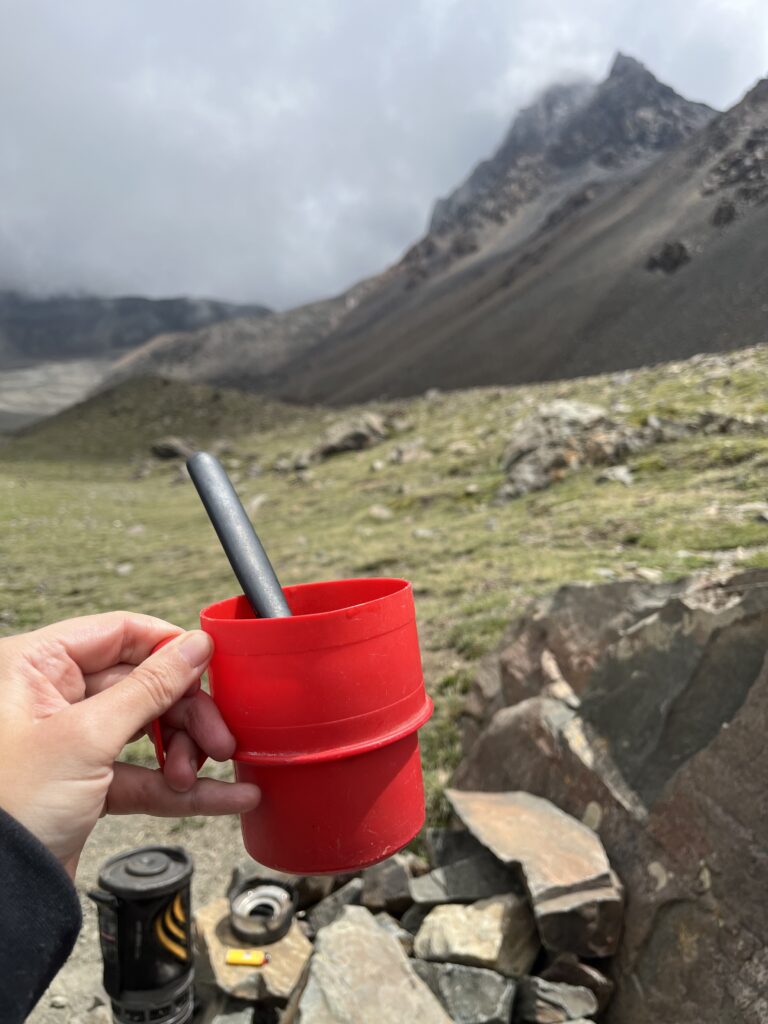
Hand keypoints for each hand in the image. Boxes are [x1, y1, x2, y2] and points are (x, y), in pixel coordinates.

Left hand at [0, 612, 259, 877]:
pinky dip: (182, 788)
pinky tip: (225, 796)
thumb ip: (149, 687)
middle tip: (218, 739)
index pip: (119, 633)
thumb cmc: (9, 810)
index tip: (210, 667)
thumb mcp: (87, 737)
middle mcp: (51, 697)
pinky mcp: (86, 783)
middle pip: (142, 683)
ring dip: (186, 753)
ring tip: (199, 776)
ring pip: (149, 730)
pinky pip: (144, 774)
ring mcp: (70, 742)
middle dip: (186, 714)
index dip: (168, 648)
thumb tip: (194, 646)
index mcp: (35, 667)